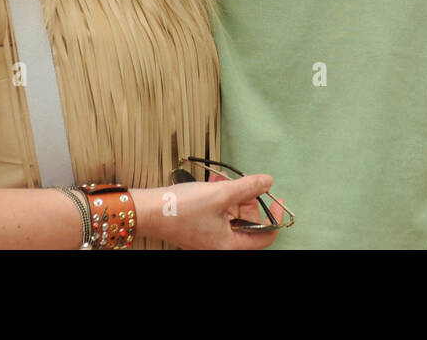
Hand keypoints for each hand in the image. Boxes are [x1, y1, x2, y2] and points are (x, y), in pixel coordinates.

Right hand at [133, 175, 280, 249]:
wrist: (148, 211)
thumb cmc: (181, 209)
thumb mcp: (221, 194)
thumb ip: (248, 188)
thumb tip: (267, 182)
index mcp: (229, 245)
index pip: (265, 235)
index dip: (275, 216)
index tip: (278, 199)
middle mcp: (221, 245)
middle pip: (248, 223)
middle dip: (248, 200)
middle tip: (244, 184)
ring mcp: (210, 237)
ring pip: (233, 216)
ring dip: (232, 195)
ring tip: (223, 180)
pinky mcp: (201, 227)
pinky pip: (219, 213)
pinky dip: (220, 198)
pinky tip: (214, 183)